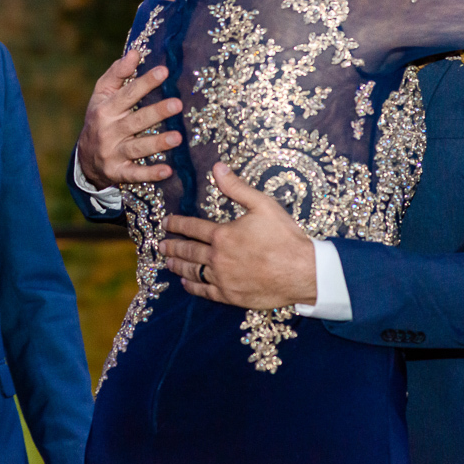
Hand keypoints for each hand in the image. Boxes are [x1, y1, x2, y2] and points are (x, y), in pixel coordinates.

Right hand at [77, 49, 182, 188]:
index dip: (145, 82)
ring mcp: (112, 153)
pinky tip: (167, 171)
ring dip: (157, 143)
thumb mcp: (102, 95)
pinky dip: (150, 173)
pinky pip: (134, 174)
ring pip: (136, 148)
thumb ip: (118, 74)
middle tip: (178, 104)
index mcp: (105, 109)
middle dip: (156, 112)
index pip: (127, 94)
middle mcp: (108, 131)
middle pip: (134, 121)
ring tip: (178, 137)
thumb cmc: (100, 118)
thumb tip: (135, 52)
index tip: (164, 71)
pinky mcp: (117, 173)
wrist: (85, 158)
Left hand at [160, 163, 316, 309]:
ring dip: (178, 266)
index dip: (176, 224)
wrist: (303, 272)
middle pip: (187, 251)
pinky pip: (205, 291)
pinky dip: (192, 286)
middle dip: (172, 246)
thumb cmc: (285, 237)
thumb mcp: (263, 205)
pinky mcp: (230, 296)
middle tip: (160, 245)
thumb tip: (217, 168)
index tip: (166, 223)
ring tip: (167, 262)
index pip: (191, 228)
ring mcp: (223, 279)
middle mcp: (217, 258)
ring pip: (193, 271)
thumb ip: (237, 187)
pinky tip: (186, 283)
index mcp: (222, 235)